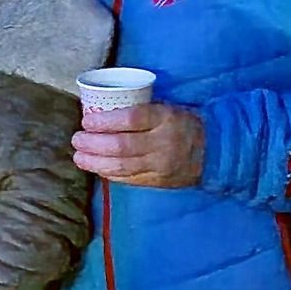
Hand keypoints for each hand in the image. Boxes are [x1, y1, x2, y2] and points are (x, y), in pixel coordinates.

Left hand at [74, 102, 204, 187]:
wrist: (213, 151)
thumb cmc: (181, 124)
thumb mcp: (166, 108)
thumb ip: (139, 110)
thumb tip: (100, 109)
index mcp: (166, 118)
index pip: (132, 119)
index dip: (105, 121)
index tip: (86, 121)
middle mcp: (164, 143)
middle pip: (122, 146)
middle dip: (93, 144)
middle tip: (77, 140)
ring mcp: (161, 165)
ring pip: (122, 166)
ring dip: (95, 162)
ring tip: (79, 157)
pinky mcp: (158, 181)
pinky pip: (129, 179)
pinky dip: (109, 173)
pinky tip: (96, 167)